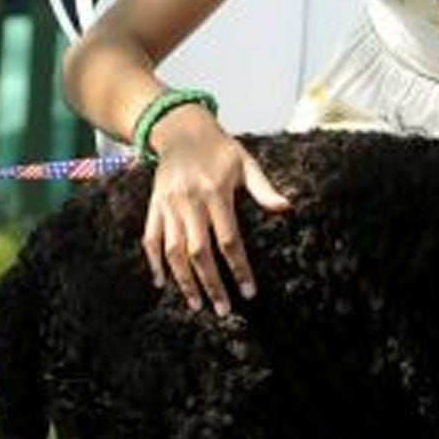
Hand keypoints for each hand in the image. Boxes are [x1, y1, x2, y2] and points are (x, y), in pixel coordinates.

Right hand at [139, 109, 291, 316]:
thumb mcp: (246, 163)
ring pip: (173, 251)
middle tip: (224, 310)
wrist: (180, 128)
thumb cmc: (220, 149)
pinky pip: (150, 239)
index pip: (229, 240)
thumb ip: (264, 188)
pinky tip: (162, 284)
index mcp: (216, 192)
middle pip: (199, 252)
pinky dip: (154, 263)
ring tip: (196, 305)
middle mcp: (190, 201)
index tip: (249, 292)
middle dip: (212, 284)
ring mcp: (168, 205)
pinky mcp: (153, 206)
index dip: (239, 269)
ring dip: (184, 281)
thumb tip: (288, 208)